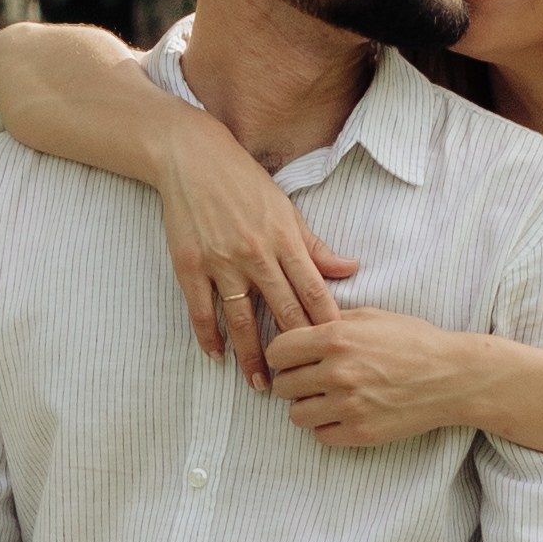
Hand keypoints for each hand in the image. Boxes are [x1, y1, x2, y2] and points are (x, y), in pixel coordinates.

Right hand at [157, 115, 357, 386]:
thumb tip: (351, 269)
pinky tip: (216, 356)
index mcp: (284, 240)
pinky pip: (201, 310)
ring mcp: (222, 262)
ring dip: (251, 355)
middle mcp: (256, 254)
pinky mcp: (191, 266)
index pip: (313, 291)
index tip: (337, 351)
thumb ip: (315, 246)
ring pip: (241, 319)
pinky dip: (208, 336)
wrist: (192, 157)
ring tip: (260, 384)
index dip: (326, 324)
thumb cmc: (244, 182)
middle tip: (304, 381)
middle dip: (295, 349)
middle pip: (282, 311)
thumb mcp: (286, 209)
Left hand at [266, 308, 477, 446]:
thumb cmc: (414, 342)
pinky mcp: (361, 433)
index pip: (278, 351)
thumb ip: (332, 321)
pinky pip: (320, 436)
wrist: (453, 376)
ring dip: (307, 407)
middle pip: (283, 385)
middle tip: (312, 380)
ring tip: (326, 399)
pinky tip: (343, 414)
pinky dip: (327, 427)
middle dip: (293, 381)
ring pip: (296, 415)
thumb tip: (299, 325)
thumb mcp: (372, 316)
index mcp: (337, 338)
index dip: (283, 355)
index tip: (293, 358)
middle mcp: (338, 372)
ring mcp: (349, 406)